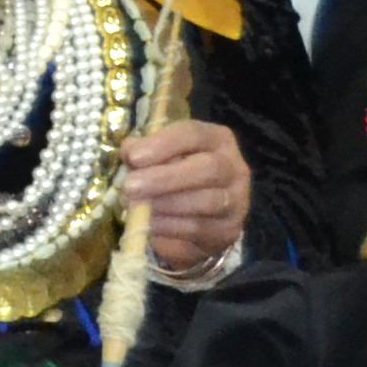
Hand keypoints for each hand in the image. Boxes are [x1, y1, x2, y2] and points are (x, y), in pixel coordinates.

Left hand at [125, 122, 252, 285]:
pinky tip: (149, 226)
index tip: (134, 157)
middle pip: (208, 169)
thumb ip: (143, 150)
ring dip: (165, 206)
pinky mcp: (228, 231)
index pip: (195, 134)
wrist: (199, 214)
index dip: (164, 144)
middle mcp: (235, 169)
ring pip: (206, 203)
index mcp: (217, 140)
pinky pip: (199, 232)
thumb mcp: (159, 155)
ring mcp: (237, 202)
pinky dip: (170, 230)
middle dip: (165, 178)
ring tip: (135, 208)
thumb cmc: (173, 174)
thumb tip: (130, 152)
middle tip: (130, 187)